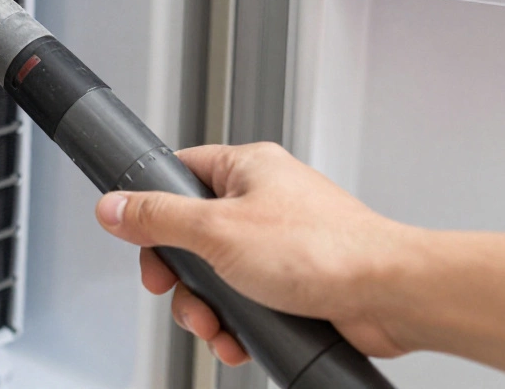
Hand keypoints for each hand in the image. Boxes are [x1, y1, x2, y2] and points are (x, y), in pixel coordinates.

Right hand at [94, 142, 418, 364]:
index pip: (176, 174)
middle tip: (179, 293)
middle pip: (191, 235)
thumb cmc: (324, 251)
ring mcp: (280, 242)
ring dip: (208, 308)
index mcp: (246, 168)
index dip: (152, 211)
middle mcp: (263, 200)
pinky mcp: (295, 281)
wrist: (390, 296)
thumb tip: (114, 206)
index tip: (143, 244)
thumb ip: (158, 217)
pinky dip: (238, 322)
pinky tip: (241, 337)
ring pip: (217, 275)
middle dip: (182, 278)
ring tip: (216, 326)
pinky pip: (247, 300)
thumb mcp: (216, 231)